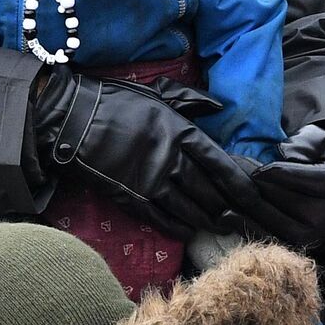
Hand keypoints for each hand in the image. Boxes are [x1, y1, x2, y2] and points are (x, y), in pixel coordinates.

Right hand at [29, 72, 242, 237]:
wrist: (71, 119)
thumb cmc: (116, 102)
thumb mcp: (158, 93)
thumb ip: (191, 100)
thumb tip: (218, 104)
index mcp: (181, 132)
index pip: (219, 164)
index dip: (239, 183)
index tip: (253, 196)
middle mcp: (170, 159)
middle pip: (208, 190)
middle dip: (227, 206)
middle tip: (241, 217)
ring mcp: (150, 181)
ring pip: (188, 208)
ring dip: (207, 219)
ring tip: (221, 226)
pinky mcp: (130, 197)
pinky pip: (161, 218)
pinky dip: (178, 227)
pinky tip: (190, 231)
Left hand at [203, 124, 324, 250]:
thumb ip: (306, 142)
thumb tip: (282, 153)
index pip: (293, 177)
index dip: (266, 170)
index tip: (243, 159)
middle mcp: (322, 214)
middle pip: (274, 197)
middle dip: (245, 181)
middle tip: (219, 168)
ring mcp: (308, 234)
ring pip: (265, 217)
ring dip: (238, 202)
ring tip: (216, 187)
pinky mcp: (294, 245)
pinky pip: (263, 236)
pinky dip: (242, 224)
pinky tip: (223, 214)